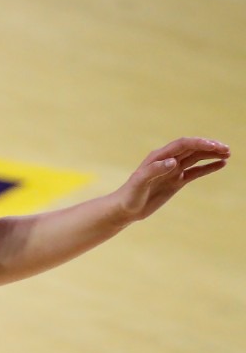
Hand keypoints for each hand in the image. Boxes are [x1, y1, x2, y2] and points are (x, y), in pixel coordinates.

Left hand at [114, 137, 229, 221]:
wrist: (125, 209)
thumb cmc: (129, 195)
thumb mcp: (138, 183)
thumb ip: (154, 171)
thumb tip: (173, 161)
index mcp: (158, 157)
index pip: (182, 145)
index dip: (199, 143)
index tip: (214, 146)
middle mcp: (167, 161)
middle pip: (192, 148)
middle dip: (209, 146)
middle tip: (227, 149)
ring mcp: (173, 171)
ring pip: (196, 158)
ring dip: (211, 155)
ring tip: (228, 154)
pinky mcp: (176, 181)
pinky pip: (195, 171)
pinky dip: (208, 167)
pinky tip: (221, 164)